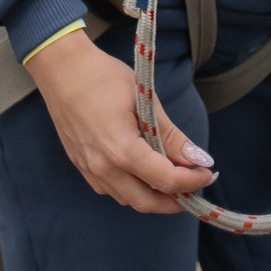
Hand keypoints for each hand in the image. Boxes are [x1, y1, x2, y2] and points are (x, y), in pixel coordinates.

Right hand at [26, 27, 217, 212]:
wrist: (61, 68)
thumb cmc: (103, 77)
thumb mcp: (145, 100)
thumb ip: (171, 135)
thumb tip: (199, 159)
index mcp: (122, 151)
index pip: (166, 180)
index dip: (192, 181)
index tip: (209, 173)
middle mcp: (103, 168)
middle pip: (146, 202)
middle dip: (174, 202)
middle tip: (194, 188)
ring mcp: (89, 169)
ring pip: (127, 199)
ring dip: (152, 196)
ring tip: (172, 179)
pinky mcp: (80, 165)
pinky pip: (110, 189)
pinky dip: (131, 189)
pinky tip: (142, 172)